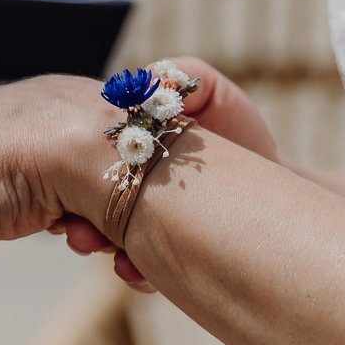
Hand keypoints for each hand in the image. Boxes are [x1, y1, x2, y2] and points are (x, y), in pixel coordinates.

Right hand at [57, 58, 277, 289]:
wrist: (277, 182)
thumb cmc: (239, 130)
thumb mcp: (207, 90)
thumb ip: (177, 75)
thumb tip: (147, 80)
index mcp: (127, 148)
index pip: (82, 158)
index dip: (69, 167)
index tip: (67, 176)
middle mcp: (126, 186)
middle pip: (81, 201)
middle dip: (73, 216)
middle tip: (73, 227)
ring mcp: (141, 222)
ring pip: (102, 237)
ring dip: (93, 243)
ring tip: (96, 244)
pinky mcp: (163, 253)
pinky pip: (138, 267)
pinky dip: (133, 269)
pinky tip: (135, 268)